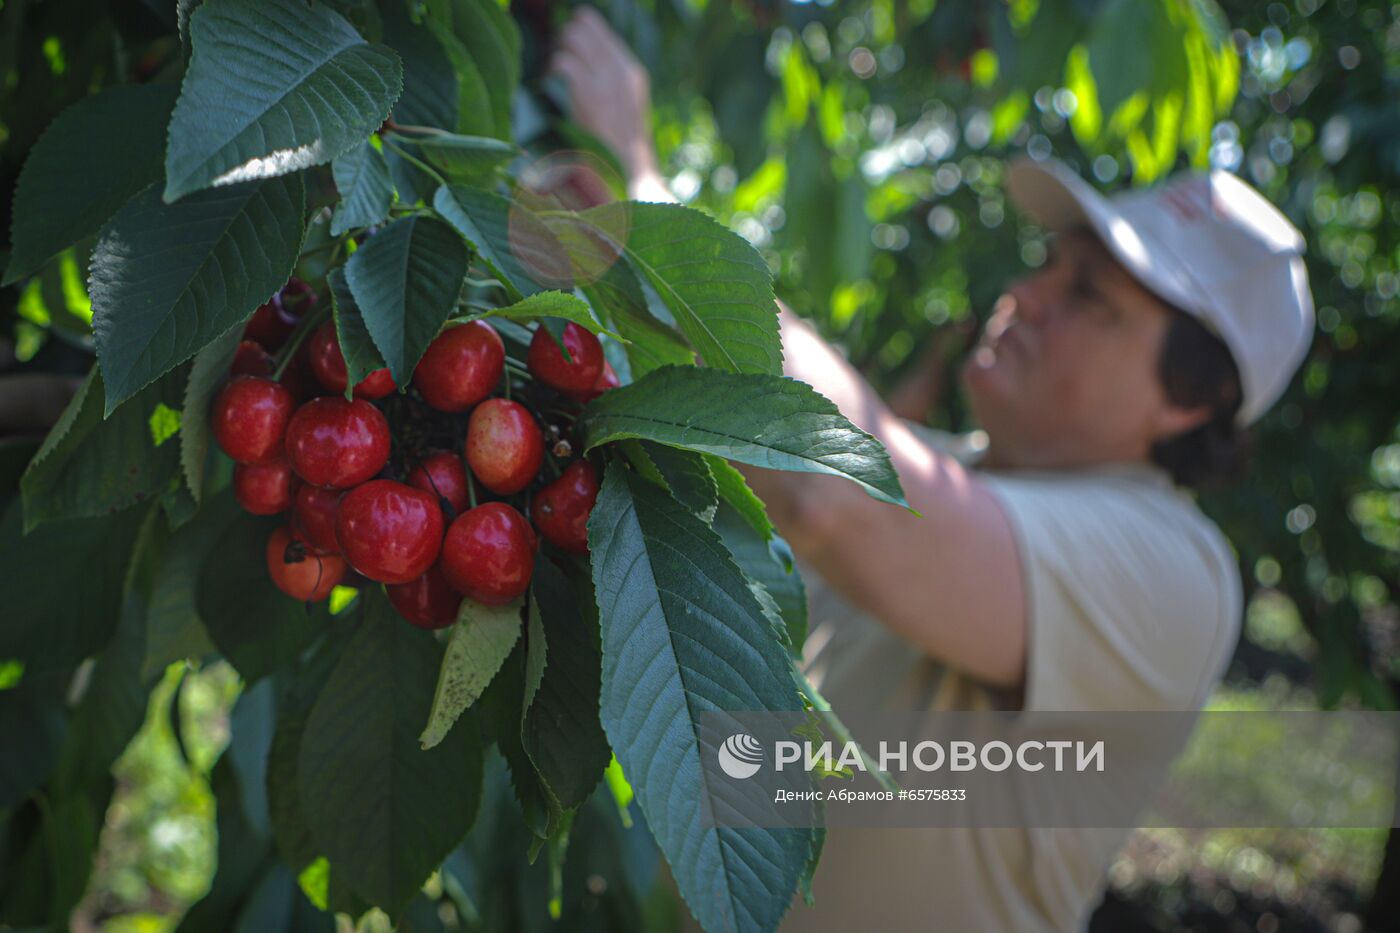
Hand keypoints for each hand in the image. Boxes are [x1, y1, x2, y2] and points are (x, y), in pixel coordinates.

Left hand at [548, 7, 670, 200]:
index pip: (599, 28)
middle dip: (565, 39)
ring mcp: (607, 80)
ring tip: (558, 76)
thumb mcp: (622, 109)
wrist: (632, 175)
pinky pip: (564, 63)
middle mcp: (622, 70)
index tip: (569, 45)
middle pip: (583, 24)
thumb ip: (606, 82)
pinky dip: (555, 71)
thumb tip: (577, 58)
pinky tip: (555, 86)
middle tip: (560, 62)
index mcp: (631, 72)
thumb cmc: (620, 150)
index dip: (579, 30)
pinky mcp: (591, 93)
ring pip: (572, 38)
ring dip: (558, 54)